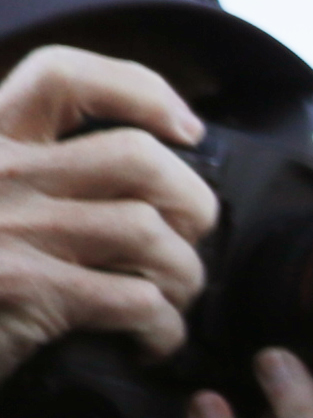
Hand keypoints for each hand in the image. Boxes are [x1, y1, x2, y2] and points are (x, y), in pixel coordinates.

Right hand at [0, 46, 219, 376]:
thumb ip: (32, 168)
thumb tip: (139, 167)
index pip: (62, 75)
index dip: (140, 89)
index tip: (186, 128)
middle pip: (138, 158)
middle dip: (190, 201)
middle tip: (190, 237)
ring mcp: (12, 229)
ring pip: (149, 231)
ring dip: (183, 272)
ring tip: (173, 296)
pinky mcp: (26, 290)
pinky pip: (137, 300)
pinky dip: (162, 327)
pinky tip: (150, 341)